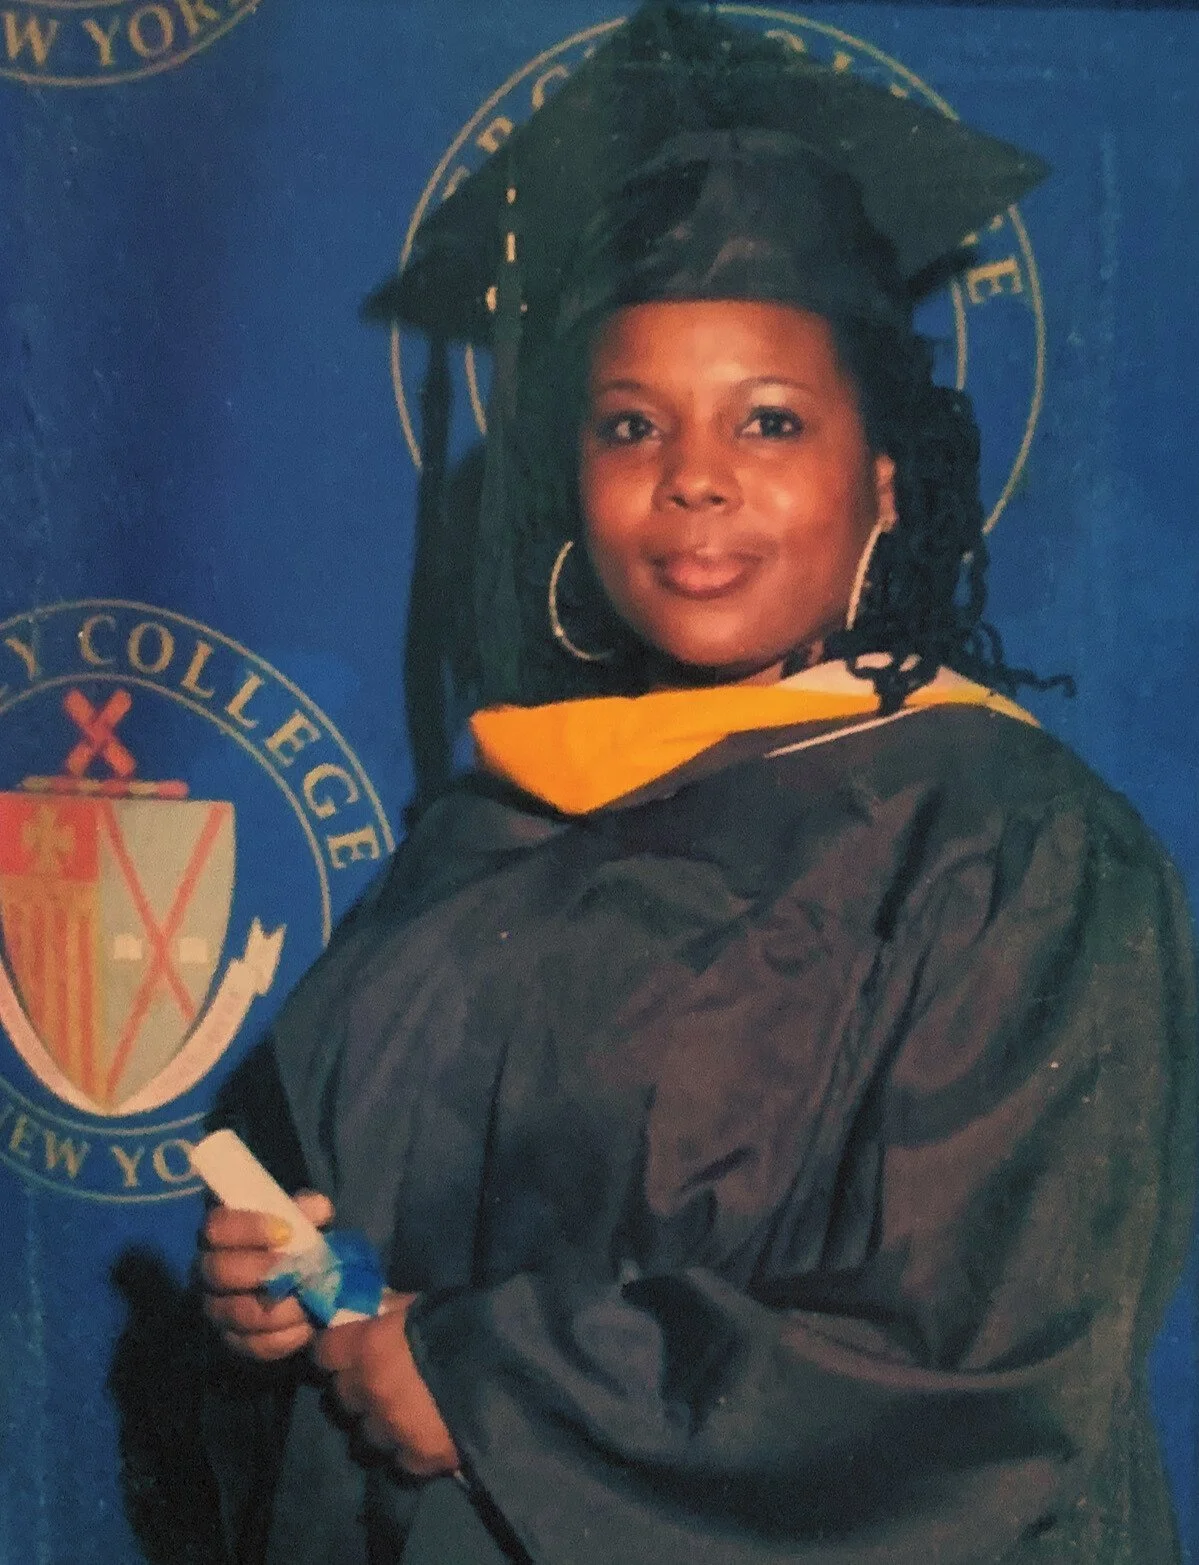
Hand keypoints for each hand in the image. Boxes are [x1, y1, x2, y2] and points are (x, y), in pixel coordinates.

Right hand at [199, 1189, 333, 1360]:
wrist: (295, 1280)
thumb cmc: (291, 1240)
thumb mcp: (300, 1217)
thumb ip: (307, 1209)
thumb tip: (318, 1210)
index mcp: (220, 1234)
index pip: (217, 1227)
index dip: (250, 1229)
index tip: (286, 1232)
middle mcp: (208, 1272)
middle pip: (220, 1272)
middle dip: (263, 1272)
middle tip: (299, 1272)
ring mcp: (217, 1308)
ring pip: (236, 1313)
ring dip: (278, 1310)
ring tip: (309, 1303)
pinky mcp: (233, 1340)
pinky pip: (251, 1345)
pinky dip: (282, 1339)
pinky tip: (306, 1328)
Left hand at [313, 1294, 459, 1476]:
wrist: (504, 1363)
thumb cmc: (462, 1321)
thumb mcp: (420, 1304)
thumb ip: (391, 1313)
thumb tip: (377, 1312)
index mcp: (367, 1346)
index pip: (324, 1352)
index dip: (335, 1351)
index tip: (345, 1349)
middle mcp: (369, 1391)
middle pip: (341, 1397)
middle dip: (357, 1389)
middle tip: (378, 1382)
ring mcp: (391, 1429)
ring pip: (366, 1436)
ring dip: (380, 1424)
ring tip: (403, 1416)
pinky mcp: (418, 1457)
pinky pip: (400, 1461)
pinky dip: (409, 1450)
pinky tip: (427, 1437)